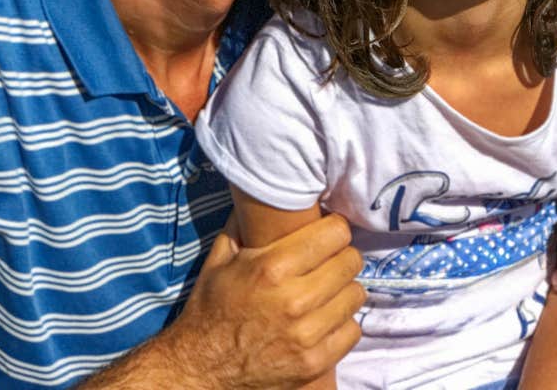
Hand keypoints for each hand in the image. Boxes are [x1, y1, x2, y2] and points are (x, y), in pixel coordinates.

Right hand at [175, 212, 364, 388]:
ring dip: (344, 289)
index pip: (335, 233)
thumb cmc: (211, 307)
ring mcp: (306, 335)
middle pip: (350, 262)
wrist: (200, 367)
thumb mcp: (221, 257)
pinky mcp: (314, 363)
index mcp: (272, 267)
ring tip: (329, 288)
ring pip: (355, 295)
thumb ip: (244, 222)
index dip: (335, 228)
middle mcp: (294, 300)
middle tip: (330, 259)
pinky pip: (352, 331)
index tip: (329, 231)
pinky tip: (326, 317)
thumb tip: (264, 189)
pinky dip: (343, 322)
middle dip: (342, 256)